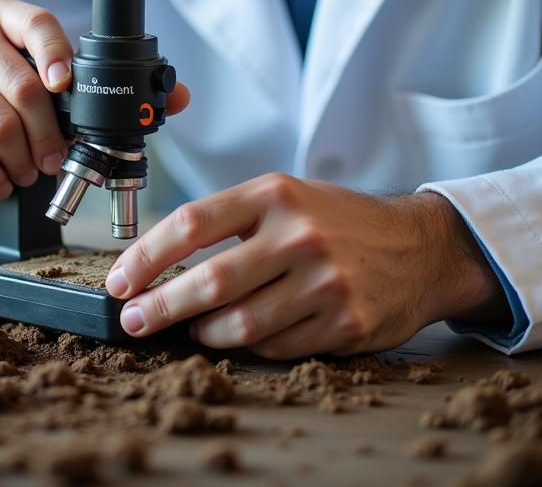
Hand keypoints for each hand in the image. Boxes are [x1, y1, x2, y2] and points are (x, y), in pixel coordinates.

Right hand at [0, 0, 189, 200]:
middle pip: (25, 87)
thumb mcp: (43, 84)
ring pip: (2, 126)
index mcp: (1, 15)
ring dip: (25, 161)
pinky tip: (2, 181)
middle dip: (52, 135)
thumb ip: (101, 86)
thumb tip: (178, 97)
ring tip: (28, 171)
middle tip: (56, 160)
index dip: (58, 54)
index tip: (68, 86)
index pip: (37, 23)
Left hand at [104, 174, 510, 357]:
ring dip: (204, 333)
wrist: (420, 245)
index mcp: (275, 194)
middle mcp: (299, 234)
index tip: (121, 279)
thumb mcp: (286, 196)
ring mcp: (324, 282)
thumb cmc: (339, 220)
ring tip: (192, 330)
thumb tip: (163, 260)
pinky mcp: (345, 323)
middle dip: (160, 307)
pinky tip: (241, 338)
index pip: (193, 223)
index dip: (147, 255)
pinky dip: (250, 346)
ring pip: (241, 324)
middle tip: (134, 320)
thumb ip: (231, 220)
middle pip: (210, 280)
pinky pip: (277, 347)